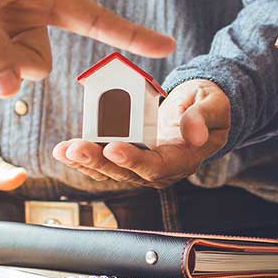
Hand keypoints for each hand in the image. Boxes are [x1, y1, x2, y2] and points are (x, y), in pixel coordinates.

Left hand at [54, 80, 230, 187]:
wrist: (201, 110)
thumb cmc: (208, 105)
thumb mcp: (214, 105)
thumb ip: (204, 117)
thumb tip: (193, 134)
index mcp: (183, 160)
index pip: (156, 166)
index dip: (134, 160)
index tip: (114, 148)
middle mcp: (160, 169)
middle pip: (126, 172)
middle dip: (98, 162)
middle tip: (76, 149)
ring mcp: (142, 166)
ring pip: (110, 170)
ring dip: (84, 162)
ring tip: (63, 151)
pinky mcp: (128, 158)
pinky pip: (104, 161)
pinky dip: (83, 156)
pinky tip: (64, 150)